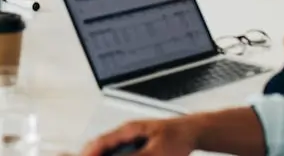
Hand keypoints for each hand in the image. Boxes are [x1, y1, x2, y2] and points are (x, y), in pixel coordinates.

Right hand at [78, 118, 197, 155]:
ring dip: (103, 154)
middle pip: (102, 144)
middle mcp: (127, 132)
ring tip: (93, 155)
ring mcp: (132, 138)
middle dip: (92, 153)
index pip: (102, 141)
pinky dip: (114, 155)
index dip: (90, 152)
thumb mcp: (156, 152)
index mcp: (128, 129)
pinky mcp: (138, 145)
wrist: (193, 132)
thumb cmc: (178, 137)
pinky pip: (120, 151)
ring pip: (110, 148)